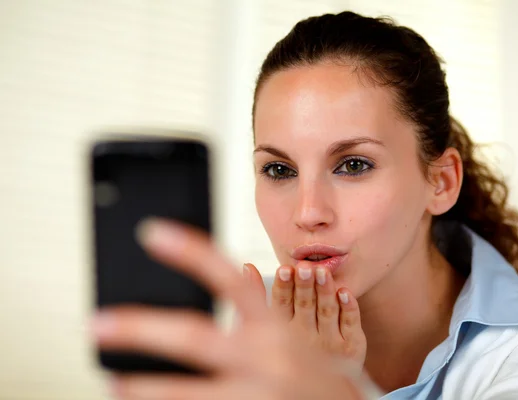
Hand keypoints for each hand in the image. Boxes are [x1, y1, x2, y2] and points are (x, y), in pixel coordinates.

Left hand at [92, 219, 365, 399]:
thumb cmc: (313, 372)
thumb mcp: (292, 334)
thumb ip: (259, 310)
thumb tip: (232, 274)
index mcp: (275, 325)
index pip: (228, 277)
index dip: (190, 251)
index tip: (153, 233)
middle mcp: (266, 357)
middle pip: (194, 336)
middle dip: (142, 328)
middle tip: (100, 323)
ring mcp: (257, 393)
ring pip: (190, 392)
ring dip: (147, 387)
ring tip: (114, 379)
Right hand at [244, 263, 366, 372]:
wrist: (320, 387)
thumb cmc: (288, 348)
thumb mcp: (263, 325)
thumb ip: (256, 295)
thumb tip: (247, 266)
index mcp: (282, 332)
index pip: (281, 305)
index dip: (283, 287)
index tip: (284, 269)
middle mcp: (305, 339)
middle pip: (305, 306)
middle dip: (304, 286)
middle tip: (305, 268)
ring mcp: (329, 343)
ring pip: (327, 311)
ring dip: (325, 290)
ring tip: (323, 271)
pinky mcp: (351, 347)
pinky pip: (350, 323)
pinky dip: (348, 306)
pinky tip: (344, 291)